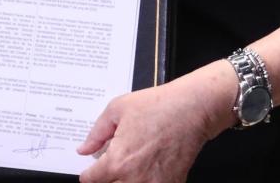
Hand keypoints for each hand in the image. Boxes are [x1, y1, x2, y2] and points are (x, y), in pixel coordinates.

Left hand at [77, 73, 231, 182]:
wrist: (195, 107)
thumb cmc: (160, 104)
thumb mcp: (119, 108)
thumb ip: (96, 132)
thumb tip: (84, 149)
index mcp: (116, 162)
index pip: (90, 180)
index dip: (90, 172)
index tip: (95, 168)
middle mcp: (133, 178)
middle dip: (108, 178)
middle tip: (117, 164)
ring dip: (126, 181)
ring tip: (132, 169)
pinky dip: (149, 182)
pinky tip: (150, 172)